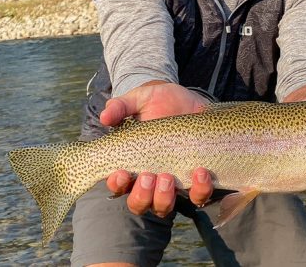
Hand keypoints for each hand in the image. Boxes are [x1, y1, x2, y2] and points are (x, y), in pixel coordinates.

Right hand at [100, 82, 214, 215]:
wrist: (191, 99)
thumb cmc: (160, 101)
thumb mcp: (140, 98)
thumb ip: (121, 106)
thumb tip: (104, 117)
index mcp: (132, 163)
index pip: (118, 185)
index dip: (116, 184)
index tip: (121, 173)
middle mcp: (150, 179)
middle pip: (139, 204)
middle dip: (142, 195)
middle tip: (149, 176)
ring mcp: (173, 182)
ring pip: (164, 206)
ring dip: (164, 198)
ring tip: (168, 177)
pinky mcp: (196, 179)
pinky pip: (198, 196)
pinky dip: (199, 189)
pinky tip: (200, 171)